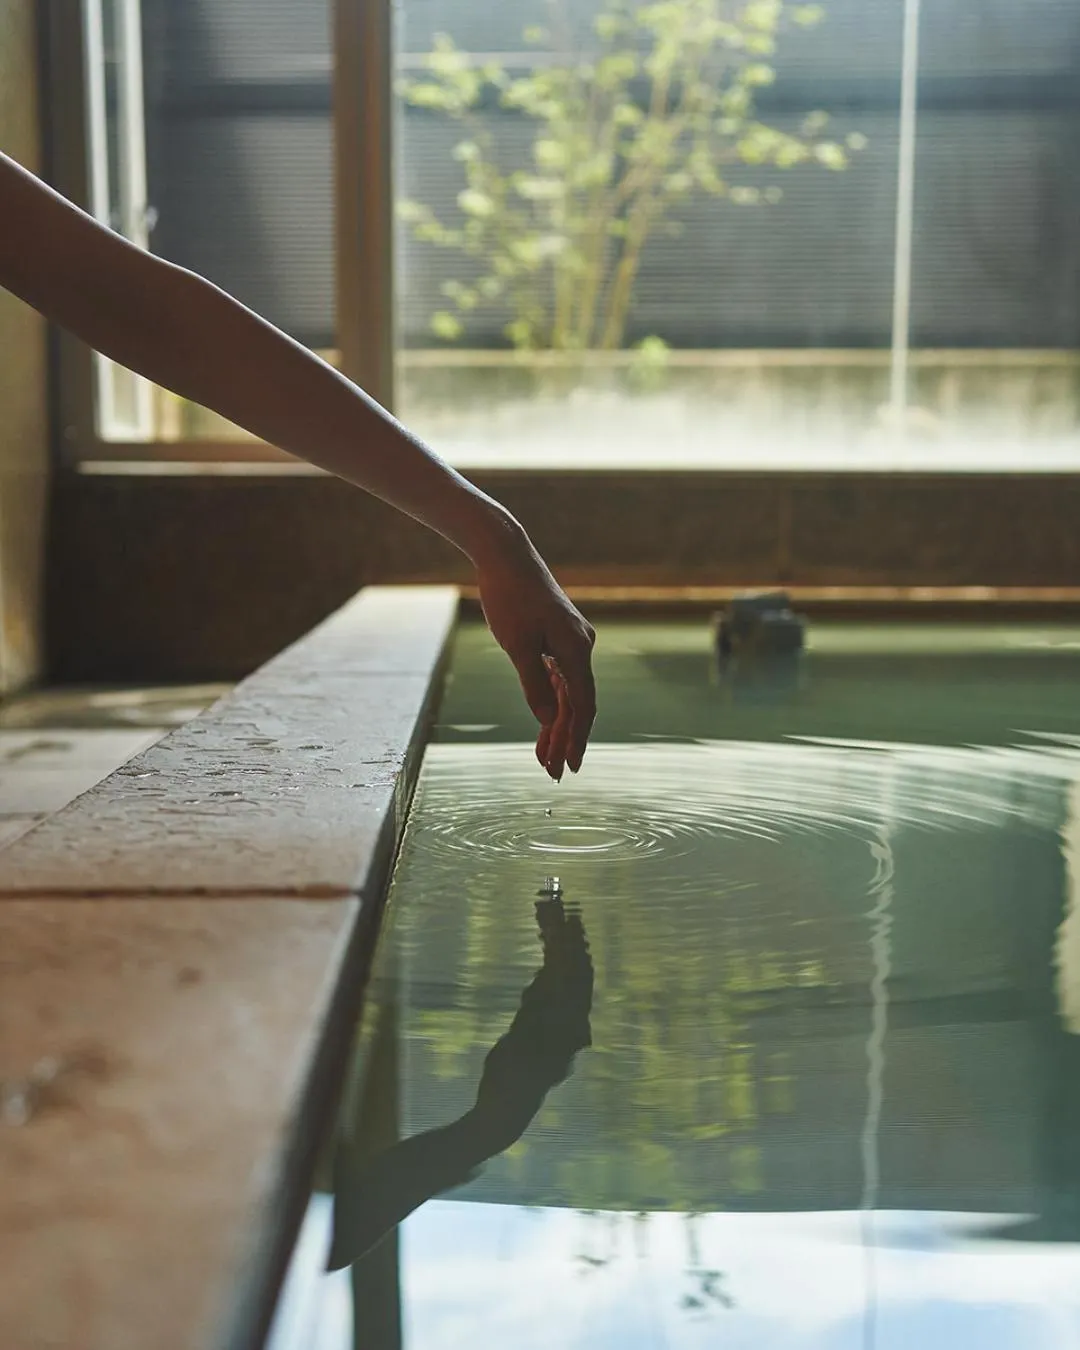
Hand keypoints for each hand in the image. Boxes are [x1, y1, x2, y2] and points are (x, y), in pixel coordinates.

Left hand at [474, 523, 595, 779]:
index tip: (568, 766)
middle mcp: (581, 647)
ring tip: (544, 756)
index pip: (581, 706)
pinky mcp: (558, 636)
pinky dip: (551, 701)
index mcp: (576, 650)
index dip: (575, 738)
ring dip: (556, 724)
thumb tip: (547, 721)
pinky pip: (560, 677)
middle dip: (564, 738)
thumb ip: (534, 685)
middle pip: (576, 704)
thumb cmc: (509, 597)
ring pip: (568, 693)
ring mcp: (571, 641)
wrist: (506, 555)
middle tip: (552, 772)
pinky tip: (544, 722)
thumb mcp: (517, 645)